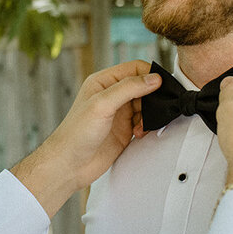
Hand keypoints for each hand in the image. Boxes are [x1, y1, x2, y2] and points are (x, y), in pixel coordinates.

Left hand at [12, 60, 161, 216]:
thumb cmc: (76, 133)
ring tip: (142, 125)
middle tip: (156, 109)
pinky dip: (147, 126)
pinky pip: (144, 121)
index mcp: (103, 82)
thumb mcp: (102, 105)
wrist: (70, 164)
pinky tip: (139, 133)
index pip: (134, 68)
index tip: (162, 86)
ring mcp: (118, 113)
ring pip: (145, 105)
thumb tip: (154, 78)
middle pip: (143, 87)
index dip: (150, 75)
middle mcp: (112, 95)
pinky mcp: (124, 130)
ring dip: (150, 114)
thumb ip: (128, 88)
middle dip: (153, 97)